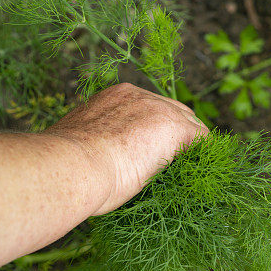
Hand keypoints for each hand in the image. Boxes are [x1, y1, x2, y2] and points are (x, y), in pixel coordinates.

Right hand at [44, 83, 208, 214]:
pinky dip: (204, 156)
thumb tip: (96, 161)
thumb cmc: (66, 166)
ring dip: (190, 146)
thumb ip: (95, 144)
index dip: (154, 130)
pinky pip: (202, 139)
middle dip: (178, 134)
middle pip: (173, 110)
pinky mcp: (175, 128)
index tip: (153, 150)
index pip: (147, 108)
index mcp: (113, 97)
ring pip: (189, 123)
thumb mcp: (80, 146)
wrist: (69, 166)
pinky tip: (202, 175)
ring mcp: (159, 110)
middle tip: (179, 163)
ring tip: (193, 172)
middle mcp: (138, 96)